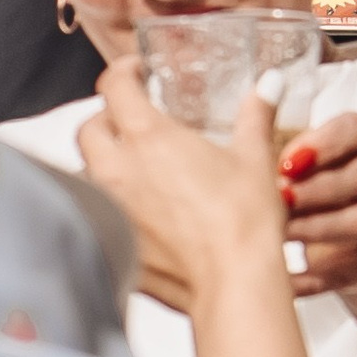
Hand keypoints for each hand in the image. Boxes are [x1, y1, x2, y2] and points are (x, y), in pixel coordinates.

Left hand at [77, 65, 283, 316]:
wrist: (233, 284)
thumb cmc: (243, 224)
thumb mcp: (255, 159)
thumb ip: (256, 115)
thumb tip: (268, 86)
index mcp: (150, 138)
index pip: (115, 87)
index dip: (123, 72)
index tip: (136, 72)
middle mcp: (119, 170)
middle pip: (89, 129)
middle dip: (107, 119)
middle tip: (133, 122)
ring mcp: (110, 209)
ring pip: (88, 172)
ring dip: (104, 163)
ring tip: (136, 168)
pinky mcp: (113, 242)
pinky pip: (99, 214)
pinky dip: (113, 206)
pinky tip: (141, 213)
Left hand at [281, 114, 356, 317]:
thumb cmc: (322, 190)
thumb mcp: (310, 163)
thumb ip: (288, 155)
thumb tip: (248, 151)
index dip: (323, 145)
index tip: (286, 164)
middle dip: (320, 188)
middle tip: (279, 199)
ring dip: (319, 228)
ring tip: (279, 234)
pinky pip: (350, 268)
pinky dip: (314, 276)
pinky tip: (284, 277)